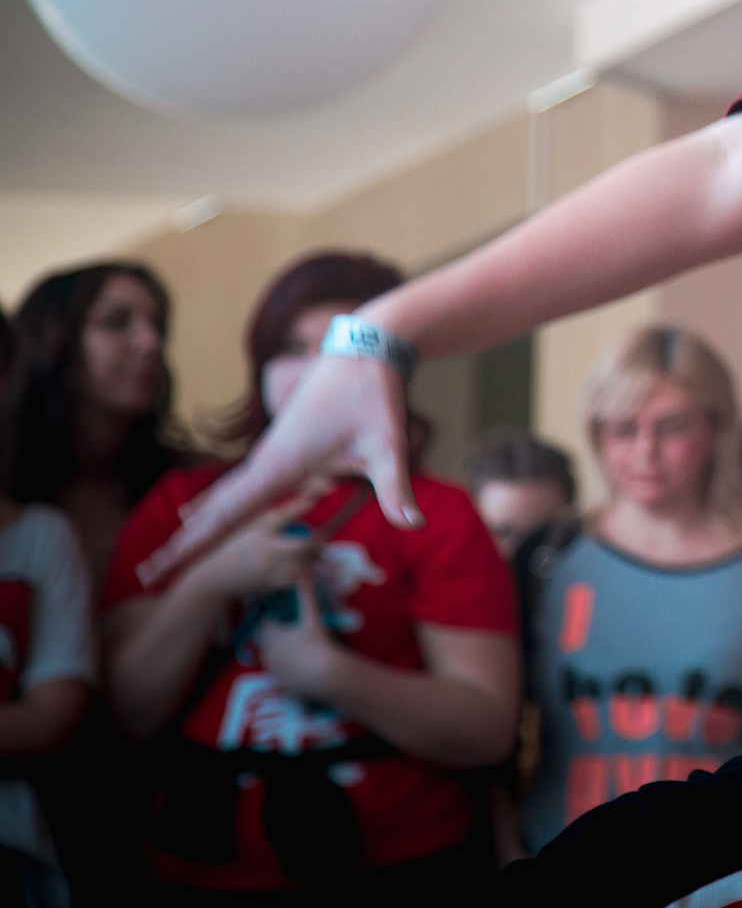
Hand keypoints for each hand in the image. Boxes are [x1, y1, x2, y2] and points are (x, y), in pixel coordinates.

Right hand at [141, 351, 416, 586]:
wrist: (365, 349)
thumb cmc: (375, 395)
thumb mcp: (388, 445)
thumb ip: (396, 488)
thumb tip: (413, 524)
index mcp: (281, 464)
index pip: (228, 513)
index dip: (193, 543)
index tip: (158, 568)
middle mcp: (266, 460)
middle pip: (216, 508)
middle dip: (183, 542)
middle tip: (146, 574)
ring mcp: (270, 453)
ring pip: (225, 495)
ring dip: (197, 524)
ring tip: (169, 552)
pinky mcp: (280, 447)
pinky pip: (240, 483)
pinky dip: (218, 504)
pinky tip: (202, 512)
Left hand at [253, 577, 343, 703]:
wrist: (324, 675)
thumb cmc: (317, 643)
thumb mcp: (312, 618)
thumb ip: (306, 595)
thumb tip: (303, 572)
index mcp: (271, 635)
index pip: (264, 621)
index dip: (272, 614)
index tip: (280, 610)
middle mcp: (266, 652)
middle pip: (266, 638)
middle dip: (276, 631)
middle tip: (289, 624)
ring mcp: (272, 668)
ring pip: (270, 654)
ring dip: (280, 648)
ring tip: (293, 642)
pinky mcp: (279, 681)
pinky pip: (277, 668)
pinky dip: (284, 663)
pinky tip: (296, 660)